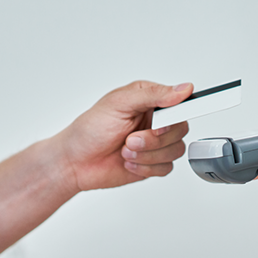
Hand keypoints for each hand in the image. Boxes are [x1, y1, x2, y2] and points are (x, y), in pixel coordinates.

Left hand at [55, 81, 193, 192]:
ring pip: (175, 151)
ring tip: (126, 150)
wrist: (75, 162)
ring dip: (148, 154)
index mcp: (150, 101)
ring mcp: (156, 143)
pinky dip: (146, 167)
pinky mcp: (154, 163)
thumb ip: (153, 94)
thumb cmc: (90, 129)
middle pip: (180, 130)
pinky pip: (167, 168)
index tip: (161, 125)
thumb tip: (182, 89)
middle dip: (154, 139)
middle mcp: (156, 121)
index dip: (176, 115)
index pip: (181, 103)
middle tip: (131, 139)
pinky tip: (129, 161)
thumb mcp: (119, 103)